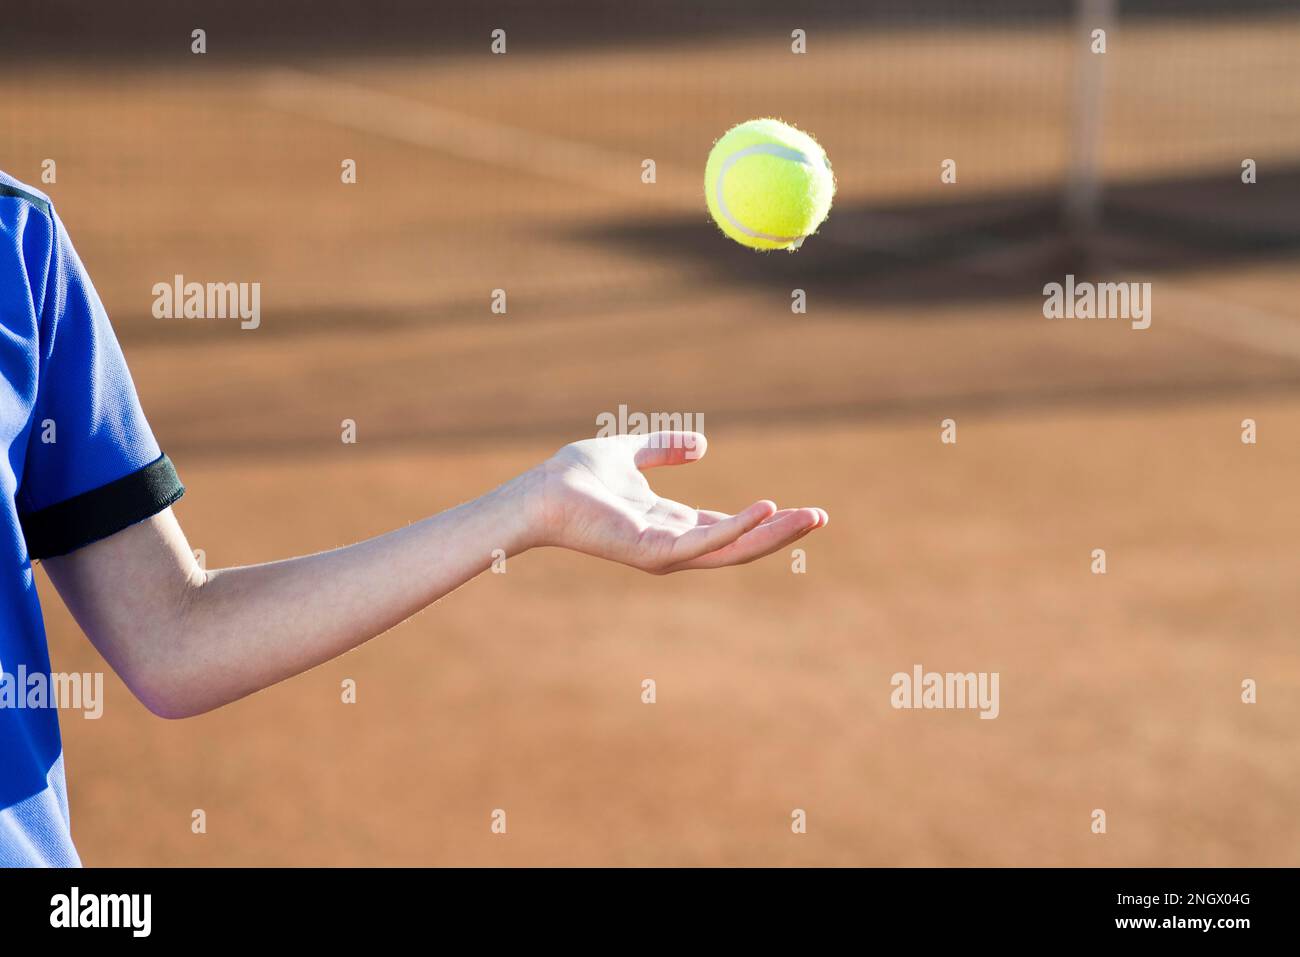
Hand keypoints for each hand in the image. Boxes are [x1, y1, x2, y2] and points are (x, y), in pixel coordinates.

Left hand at [529, 431, 826, 573]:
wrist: (542, 491)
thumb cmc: (578, 476)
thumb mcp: (632, 453)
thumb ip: (664, 448)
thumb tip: (703, 444)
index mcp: (673, 524)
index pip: (731, 528)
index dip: (767, 520)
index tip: (803, 510)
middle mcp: (674, 544)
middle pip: (741, 544)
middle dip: (782, 533)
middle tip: (821, 518)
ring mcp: (666, 552)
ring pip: (732, 549)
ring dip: (773, 535)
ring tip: (809, 517)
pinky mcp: (654, 551)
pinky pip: (706, 542)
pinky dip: (738, 528)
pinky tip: (767, 509)